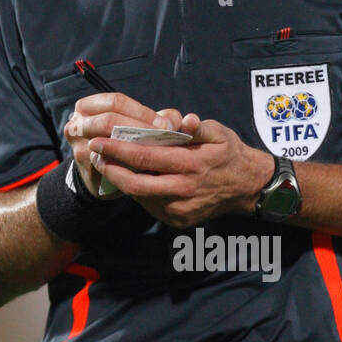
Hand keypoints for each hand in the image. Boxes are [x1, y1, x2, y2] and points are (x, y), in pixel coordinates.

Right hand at [64, 93, 184, 197]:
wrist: (103, 175)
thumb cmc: (125, 143)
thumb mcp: (140, 126)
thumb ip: (159, 119)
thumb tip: (174, 121)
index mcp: (89, 106)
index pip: (116, 102)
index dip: (142, 113)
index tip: (165, 126)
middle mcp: (77, 122)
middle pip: (108, 120)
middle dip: (138, 128)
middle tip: (161, 137)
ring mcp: (79, 144)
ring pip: (107, 143)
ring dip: (133, 147)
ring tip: (154, 151)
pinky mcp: (85, 166)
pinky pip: (107, 164)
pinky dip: (127, 165)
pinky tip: (144, 168)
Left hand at [88, 114, 274, 226]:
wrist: (247, 187)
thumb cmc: (229, 154)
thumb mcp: (218, 133)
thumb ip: (197, 126)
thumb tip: (183, 121)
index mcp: (191, 165)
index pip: (146, 157)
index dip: (119, 150)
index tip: (99, 141)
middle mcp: (184, 190)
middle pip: (136, 183)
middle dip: (111, 168)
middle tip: (94, 154)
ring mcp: (180, 209)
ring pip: (140, 197)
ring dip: (120, 181)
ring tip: (107, 164)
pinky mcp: (178, 220)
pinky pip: (150, 205)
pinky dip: (137, 192)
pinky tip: (128, 178)